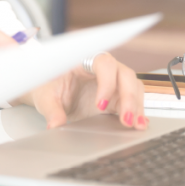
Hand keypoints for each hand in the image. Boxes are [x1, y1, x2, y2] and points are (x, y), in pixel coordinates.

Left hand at [21, 52, 145, 130]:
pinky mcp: (117, 97)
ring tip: (135, 125)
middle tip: (126, 120)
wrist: (50, 89)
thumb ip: (51, 109)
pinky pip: (133, 101)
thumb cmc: (48, 83)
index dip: (107, 83)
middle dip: (129, 98)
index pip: (105, 64)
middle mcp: (104, 68)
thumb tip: (55, 124)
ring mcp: (113, 82)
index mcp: (86, 60)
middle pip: (126, 75)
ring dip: (137, 106)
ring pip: (134, 87)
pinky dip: (138, 112)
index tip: (100, 106)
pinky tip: (139, 124)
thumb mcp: (45, 95)